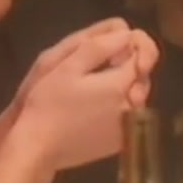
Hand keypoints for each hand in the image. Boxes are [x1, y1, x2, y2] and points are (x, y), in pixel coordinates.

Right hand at [9, 23, 158, 169]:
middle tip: (101, 62)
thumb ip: (99, 47)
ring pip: (138, 95)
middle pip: (142, 75)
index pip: (143, 54)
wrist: (39, 148)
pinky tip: (97, 105)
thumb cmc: (49, 104)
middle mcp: (133, 106)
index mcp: (120, 84)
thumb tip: (125, 34)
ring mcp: (128, 127)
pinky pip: (130, 115)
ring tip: (97, 83)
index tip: (112, 44)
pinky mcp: (121, 142)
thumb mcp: (67, 67)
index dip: (130, 43)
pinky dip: (121, 104)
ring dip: (125, 84)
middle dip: (129, 63)